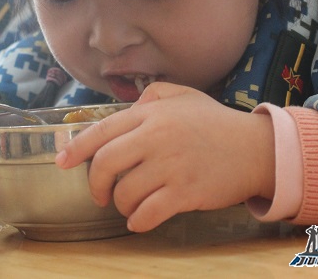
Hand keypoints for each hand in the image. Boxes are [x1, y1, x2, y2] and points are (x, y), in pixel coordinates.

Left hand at [56, 82, 275, 232]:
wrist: (256, 149)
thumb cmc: (216, 122)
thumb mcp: (185, 95)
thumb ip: (153, 95)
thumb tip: (128, 106)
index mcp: (151, 114)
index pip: (102, 130)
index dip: (76, 148)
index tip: (61, 162)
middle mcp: (156, 138)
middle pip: (106, 164)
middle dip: (95, 184)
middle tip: (98, 194)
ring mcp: (170, 166)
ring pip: (125, 192)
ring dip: (120, 204)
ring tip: (129, 204)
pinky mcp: (185, 192)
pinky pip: (147, 213)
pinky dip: (138, 220)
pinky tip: (140, 219)